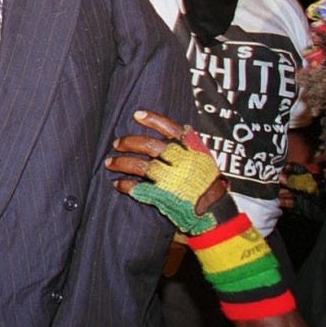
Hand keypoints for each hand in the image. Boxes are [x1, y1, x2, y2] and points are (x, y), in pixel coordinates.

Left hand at [107, 111, 231, 233]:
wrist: (216, 212)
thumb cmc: (208, 183)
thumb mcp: (204, 159)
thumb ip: (189, 146)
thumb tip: (177, 130)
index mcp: (192, 150)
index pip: (170, 129)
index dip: (153, 120)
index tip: (137, 115)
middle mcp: (181, 162)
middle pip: (149, 146)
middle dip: (129, 142)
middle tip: (117, 143)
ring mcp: (172, 180)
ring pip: (139, 166)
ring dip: (121, 163)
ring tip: (109, 162)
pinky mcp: (164, 197)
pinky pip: (138, 188)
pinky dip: (125, 185)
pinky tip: (118, 183)